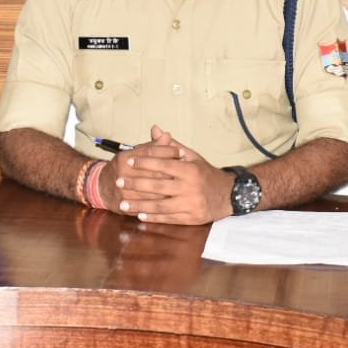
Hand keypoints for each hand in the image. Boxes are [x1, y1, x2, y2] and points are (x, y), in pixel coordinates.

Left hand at [101, 125, 231, 224]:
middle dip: (136, 184)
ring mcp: (191, 204)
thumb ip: (171, 145)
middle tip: (119, 182)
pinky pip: (169, 218)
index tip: (128, 161)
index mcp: (190, 170)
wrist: (228, 195)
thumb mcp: (192, 157)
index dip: (144, 162)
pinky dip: (153, 217)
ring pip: (161, 205)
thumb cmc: (205, 174)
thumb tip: (154, 129)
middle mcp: (190, 187)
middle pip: (158, 186)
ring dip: (140, 205)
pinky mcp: (191, 218)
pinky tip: (140, 215)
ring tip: (123, 203)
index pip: (163, 164)